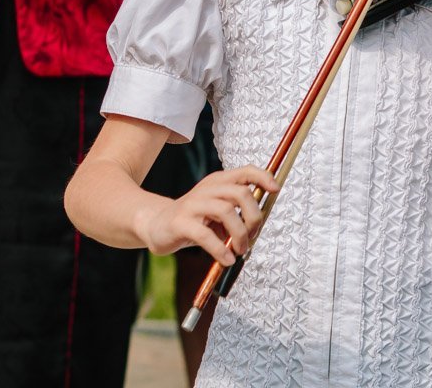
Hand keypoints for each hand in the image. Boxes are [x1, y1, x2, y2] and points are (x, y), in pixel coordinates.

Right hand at [136, 165, 279, 265]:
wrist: (156, 225)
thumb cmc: (194, 220)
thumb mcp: (218, 212)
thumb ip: (238, 213)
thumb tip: (259, 224)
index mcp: (218, 182)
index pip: (245, 171)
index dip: (263, 177)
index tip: (276, 190)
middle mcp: (206, 189)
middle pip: (241, 193)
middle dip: (254, 217)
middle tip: (252, 236)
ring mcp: (192, 205)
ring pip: (226, 211)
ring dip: (240, 234)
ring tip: (240, 250)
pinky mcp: (180, 223)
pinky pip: (205, 235)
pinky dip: (220, 249)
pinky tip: (226, 260)